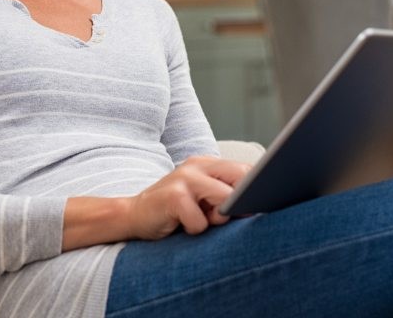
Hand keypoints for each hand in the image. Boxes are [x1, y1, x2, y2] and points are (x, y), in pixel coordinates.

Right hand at [127, 156, 250, 238]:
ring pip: (224, 200)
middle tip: (220, 217)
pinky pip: (201, 221)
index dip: (256, 190)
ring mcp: (184, 178)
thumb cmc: (175, 211)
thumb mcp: (203, 199)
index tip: (258, 206)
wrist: (134, 216)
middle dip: (239, 203)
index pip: (245, 169)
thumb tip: (258, 206)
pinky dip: (195, 230)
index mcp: (207, 163)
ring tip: (198, 220)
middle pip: (241, 179)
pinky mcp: (173, 196)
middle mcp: (197, 165)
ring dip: (216, 219)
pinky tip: (180, 225)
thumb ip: (226, 196)